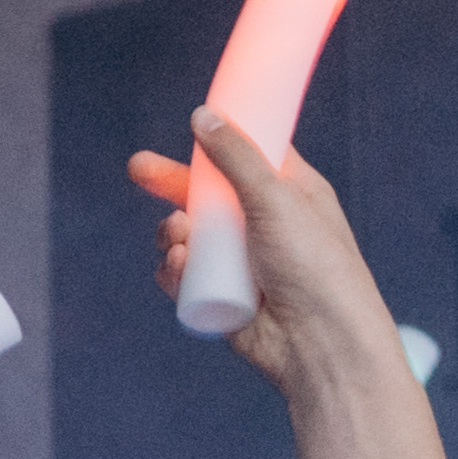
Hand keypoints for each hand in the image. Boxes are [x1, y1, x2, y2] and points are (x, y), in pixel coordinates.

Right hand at [132, 112, 408, 401]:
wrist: (320, 341)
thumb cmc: (314, 265)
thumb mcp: (275, 197)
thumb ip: (235, 156)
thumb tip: (202, 116)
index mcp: (290, 193)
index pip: (249, 156)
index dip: (218, 142)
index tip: (190, 126)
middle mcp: (264, 224)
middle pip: (206, 194)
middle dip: (171, 185)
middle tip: (137, 171)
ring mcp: (240, 261)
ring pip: (188, 235)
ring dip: (173, 233)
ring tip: (178, 239)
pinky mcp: (219, 296)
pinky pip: (182, 275)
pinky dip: (175, 271)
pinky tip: (181, 269)